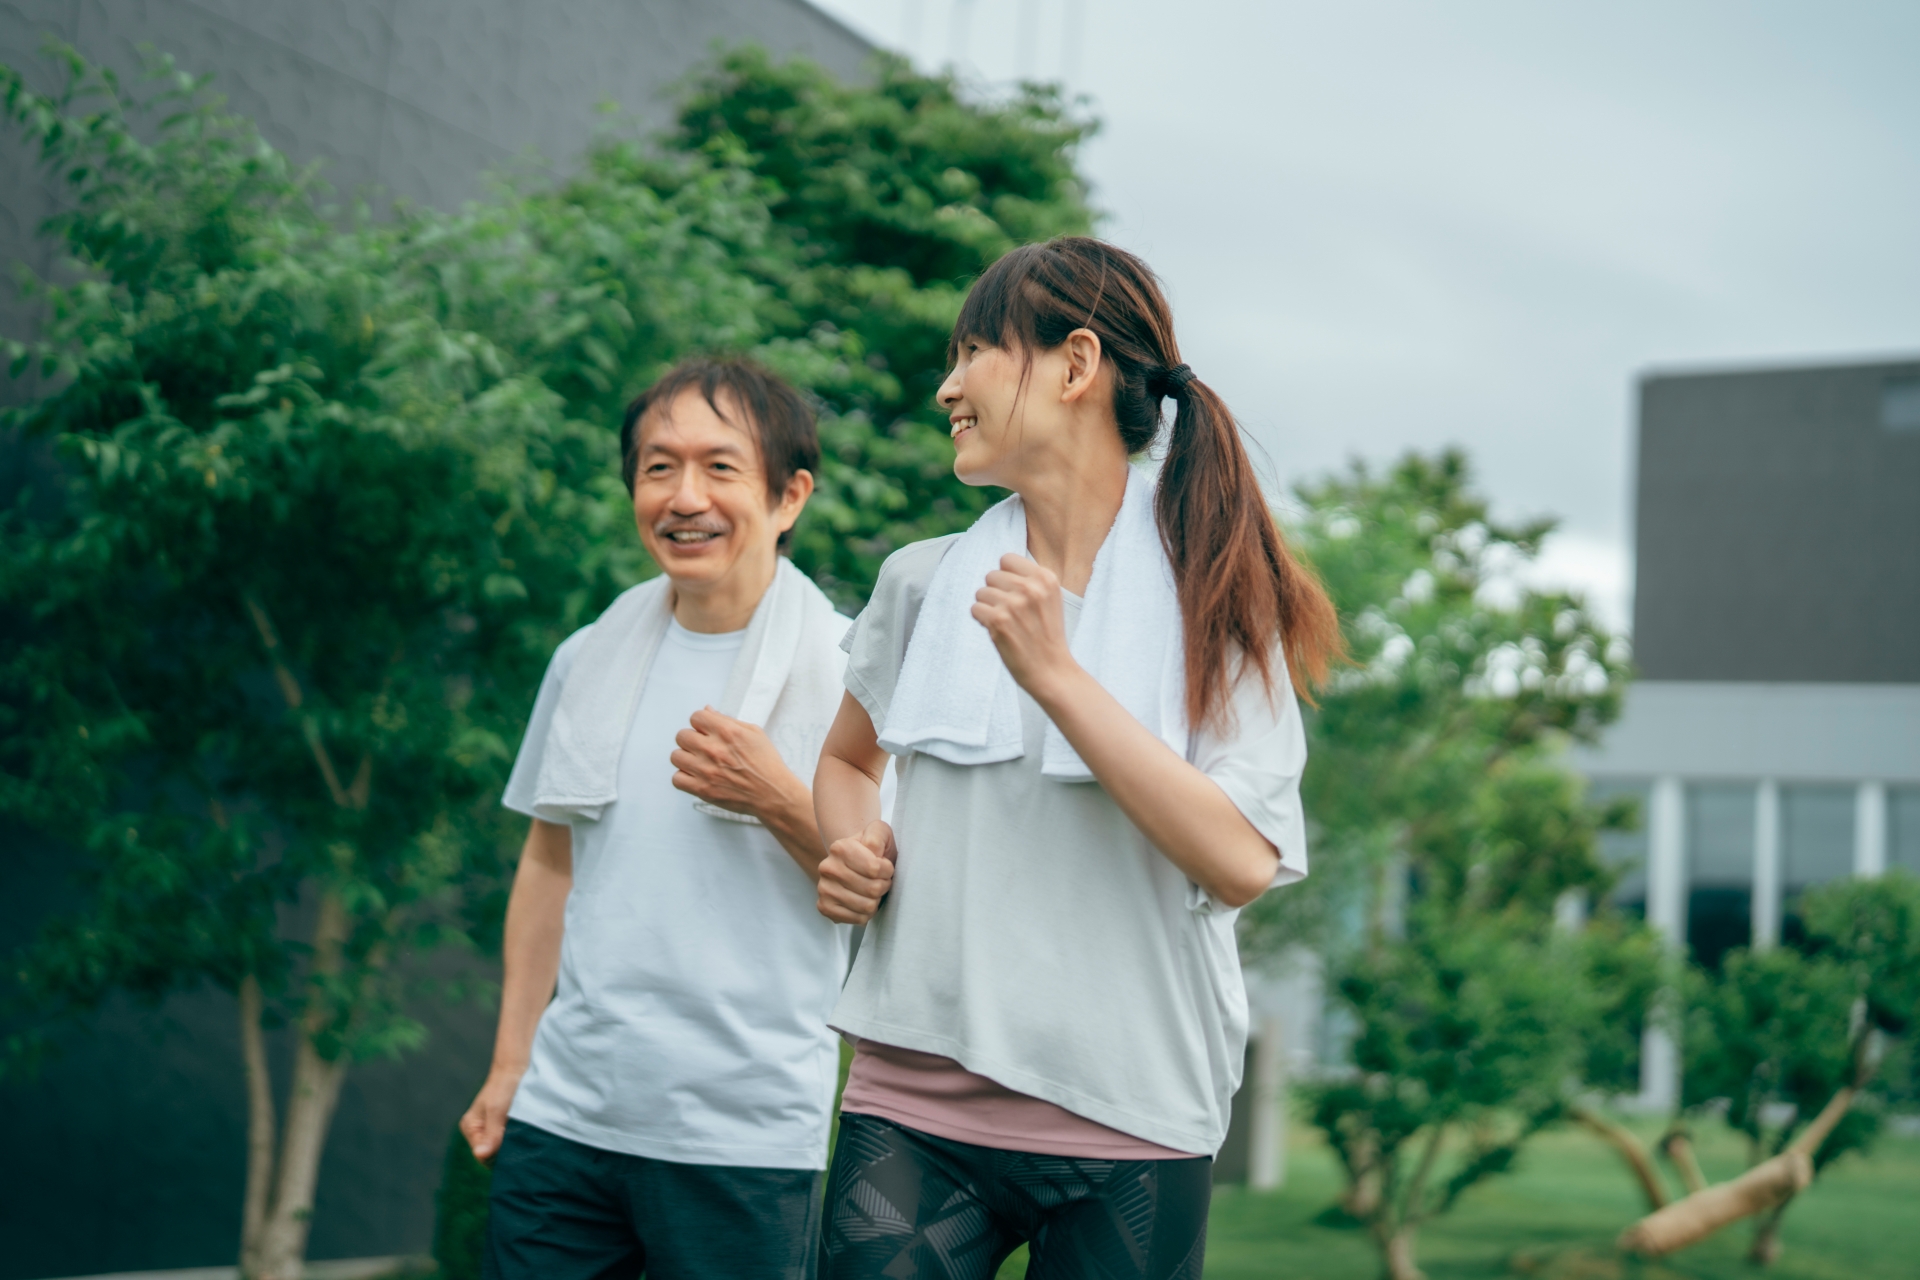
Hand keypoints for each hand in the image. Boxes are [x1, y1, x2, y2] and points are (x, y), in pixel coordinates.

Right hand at [459, 1066, 522, 1163]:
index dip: (498, 1155)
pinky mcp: (507, 1126)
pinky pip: (511, 1141)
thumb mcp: (496, 1110)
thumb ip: (491, 1134)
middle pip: (493, 1155)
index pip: (483, 1156)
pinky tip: (527, 1133)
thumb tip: (480, 1155)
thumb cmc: (504, 1086)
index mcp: (471, 1128)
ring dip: (514, 1145)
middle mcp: (480, 1131)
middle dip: (506, 1151)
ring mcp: (494, 1130)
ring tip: (524, 1133)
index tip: (512, 1142)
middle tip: (520, 1138)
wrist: (518, 1067)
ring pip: (504, 1149)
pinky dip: (519, 1139)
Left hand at [671, 708, 804, 819]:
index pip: (696, 717)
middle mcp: (713, 749)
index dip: (701, 724)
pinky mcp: (702, 789)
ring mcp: (705, 770)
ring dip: (686, 758)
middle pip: (682, 736)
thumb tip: (707, 710)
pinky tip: (696, 776)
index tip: (706, 731)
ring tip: (698, 762)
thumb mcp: (754, 733)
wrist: (773, 793)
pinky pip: (676, 779)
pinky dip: (684, 778)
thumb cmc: (766, 763)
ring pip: (676, 756)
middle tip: (702, 748)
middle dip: (691, 739)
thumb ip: (728, 720)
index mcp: (727, 732)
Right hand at [817, 820, 896, 923]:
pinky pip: (858, 919)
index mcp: (840, 848)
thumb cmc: (872, 851)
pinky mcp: (825, 907)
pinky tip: (863, 901)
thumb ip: (878, 835)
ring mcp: (824, 889)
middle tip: (880, 880)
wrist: (856, 864)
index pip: (875, 869)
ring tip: (873, 890)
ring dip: (876, 900)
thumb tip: (872, 849)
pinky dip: (866, 913)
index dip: (887, 870)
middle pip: (872, 889)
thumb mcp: (879, 833)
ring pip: (867, 906)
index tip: (885, 867)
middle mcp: (827, 868)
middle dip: (883, 885)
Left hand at [971, 554, 1077, 697]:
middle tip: (1010, 614)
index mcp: (1046, 578)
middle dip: (995, 593)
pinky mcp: (999, 621)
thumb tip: (999, 569)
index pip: (1007, 559)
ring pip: (980, 592)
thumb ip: (1029, 581)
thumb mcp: (1050, 600)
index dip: (1005, 578)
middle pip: (991, 575)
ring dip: (988, 608)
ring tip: (1006, 624)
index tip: (1014, 594)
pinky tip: (998, 631)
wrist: (1052, 671)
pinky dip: (982, 621)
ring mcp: (1014, 604)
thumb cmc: (1047, 636)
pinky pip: (975, 609)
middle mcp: (1030, 587)